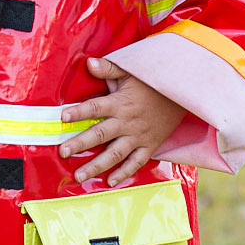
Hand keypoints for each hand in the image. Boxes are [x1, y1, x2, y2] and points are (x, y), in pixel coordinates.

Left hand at [59, 55, 184, 185]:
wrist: (182, 94)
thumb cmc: (151, 82)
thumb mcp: (131, 71)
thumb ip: (109, 69)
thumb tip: (89, 63)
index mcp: (120, 102)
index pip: (96, 107)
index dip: (79, 112)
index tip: (63, 117)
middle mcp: (127, 122)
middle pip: (100, 134)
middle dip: (80, 143)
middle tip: (63, 153)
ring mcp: (138, 136)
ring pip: (115, 154)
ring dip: (96, 166)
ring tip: (79, 176)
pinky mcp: (149, 146)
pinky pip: (136, 162)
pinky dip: (124, 173)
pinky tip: (110, 182)